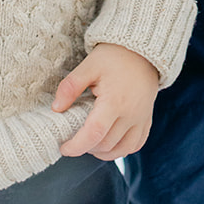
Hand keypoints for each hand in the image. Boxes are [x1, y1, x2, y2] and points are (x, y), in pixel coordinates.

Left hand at [54, 44, 159, 159]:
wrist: (142, 50)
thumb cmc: (114, 56)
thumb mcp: (89, 65)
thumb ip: (71, 86)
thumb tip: (56, 108)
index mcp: (114, 101)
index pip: (94, 133)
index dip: (76, 145)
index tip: (64, 147)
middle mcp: (130, 114)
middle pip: (106, 144)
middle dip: (86, 147)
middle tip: (74, 139)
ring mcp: (141, 118)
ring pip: (121, 149)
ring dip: (103, 152)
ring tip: (89, 143)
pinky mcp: (146, 119)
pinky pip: (135, 145)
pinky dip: (121, 150)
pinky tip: (109, 144)